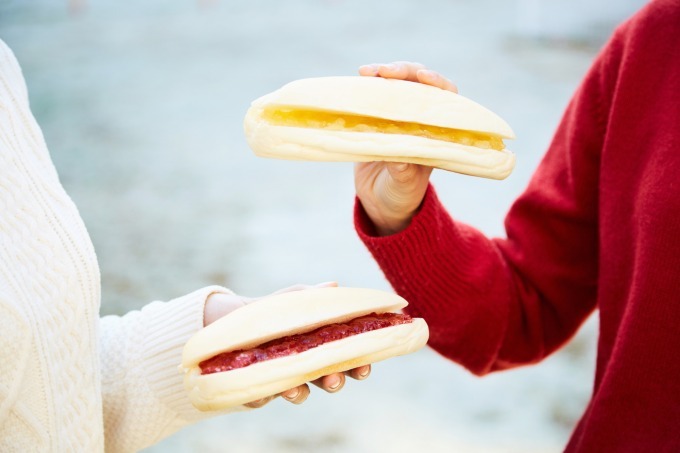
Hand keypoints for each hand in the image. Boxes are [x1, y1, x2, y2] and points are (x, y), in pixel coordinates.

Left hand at [203, 282, 371, 407]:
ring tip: (293, 389)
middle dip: (334, 382)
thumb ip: (309, 296)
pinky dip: (262, 394)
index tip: (364, 366)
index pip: (346, 357)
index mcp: (321, 345)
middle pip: (328, 380)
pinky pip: (262, 397)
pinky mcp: (258, 389)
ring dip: (299, 393)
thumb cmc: (271, 311)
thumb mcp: (289, 300)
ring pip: (299, 393)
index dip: (358, 365)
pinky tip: (260, 390)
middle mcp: (306, 366)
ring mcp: (284, 379)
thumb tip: (333, 285)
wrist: (229, 321)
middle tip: (333, 380)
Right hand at [354, 61, 456, 235]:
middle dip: (404, 72)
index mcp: (436, 131)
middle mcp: (419, 118)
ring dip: (383, 73)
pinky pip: (374, 95)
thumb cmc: (401, 193)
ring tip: (366, 72)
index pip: (446, 97)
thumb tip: (396, 154)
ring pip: (396, 84)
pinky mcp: (377, 118)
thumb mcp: (404, 184)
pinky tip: (357, 79)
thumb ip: (403, 170)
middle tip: (386, 72)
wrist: (380, 201)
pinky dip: (367, 85)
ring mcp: (397, 115)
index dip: (437, 83)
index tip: (423, 77)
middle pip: (418, 83)